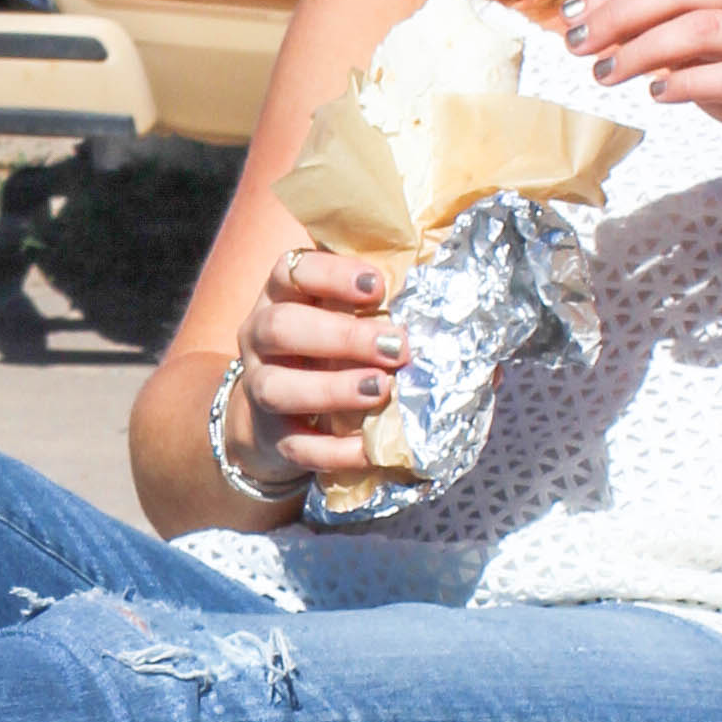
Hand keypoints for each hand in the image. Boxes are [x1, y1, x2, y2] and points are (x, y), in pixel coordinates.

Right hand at [231, 243, 408, 487]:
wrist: (276, 416)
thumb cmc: (326, 352)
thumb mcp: (342, 318)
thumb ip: (382, 309)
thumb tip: (462, 318)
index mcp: (282, 295)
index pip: (293, 271)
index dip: (332, 275)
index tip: (378, 286)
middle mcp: (260, 336)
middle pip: (281, 327)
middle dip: (341, 336)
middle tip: (396, 346)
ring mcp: (259, 386)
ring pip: (276, 387)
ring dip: (332, 389)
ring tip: (381, 390)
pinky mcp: (271, 435)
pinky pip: (295, 445)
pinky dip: (333, 450)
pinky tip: (368, 448)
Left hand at [559, 0, 721, 202]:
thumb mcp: (709, 49)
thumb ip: (665, 30)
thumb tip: (595, 26)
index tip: (570, 14)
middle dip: (618, 14)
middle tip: (578, 43)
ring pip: (700, 27)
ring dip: (642, 50)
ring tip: (606, 74)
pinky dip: (686, 83)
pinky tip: (657, 94)